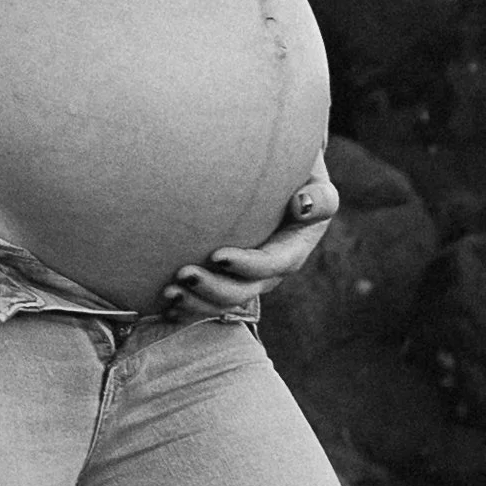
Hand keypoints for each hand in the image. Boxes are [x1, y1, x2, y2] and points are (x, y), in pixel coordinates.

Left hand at [161, 152, 338, 318]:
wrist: (280, 185)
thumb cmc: (298, 178)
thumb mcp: (316, 182)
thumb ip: (320, 196)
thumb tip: (302, 205)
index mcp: (292, 250)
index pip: (270, 264)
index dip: (245, 265)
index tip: (216, 255)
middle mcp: (269, 272)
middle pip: (242, 292)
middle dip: (212, 288)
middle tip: (182, 274)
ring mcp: (246, 280)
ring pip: (222, 303)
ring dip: (195, 301)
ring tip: (168, 291)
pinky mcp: (227, 280)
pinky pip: (206, 301)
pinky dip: (187, 307)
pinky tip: (165, 303)